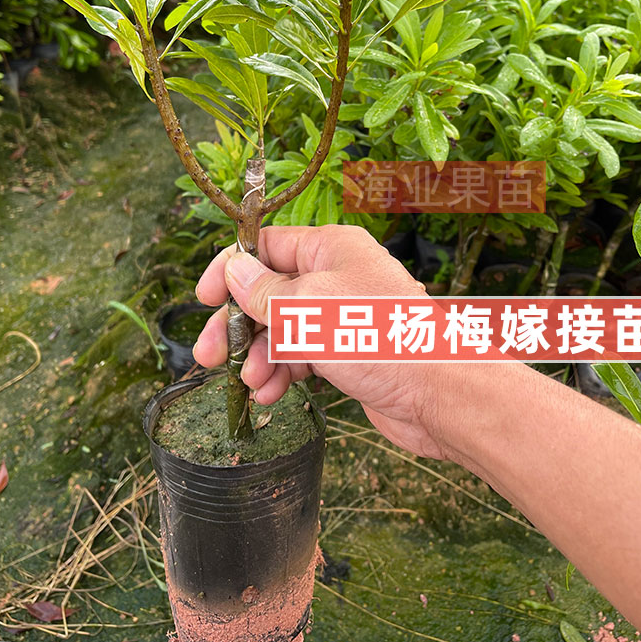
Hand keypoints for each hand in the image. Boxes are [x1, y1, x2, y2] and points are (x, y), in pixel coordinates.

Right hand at [193, 224, 447, 457]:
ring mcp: (341, 316)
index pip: (267, 247)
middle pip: (268, 293)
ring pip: (282, 329)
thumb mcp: (307, 307)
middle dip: (238, 325)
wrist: (437, 394)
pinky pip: (301, 356)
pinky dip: (282, 373)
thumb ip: (264, 292)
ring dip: (259, 356)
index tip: (204, 300)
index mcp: (330, 249)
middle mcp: (335, 276)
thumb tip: (233, 270)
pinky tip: (269, 394)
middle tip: (208, 356)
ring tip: (251, 383)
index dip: (231, 270)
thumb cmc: (378, 338)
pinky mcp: (347, 353)